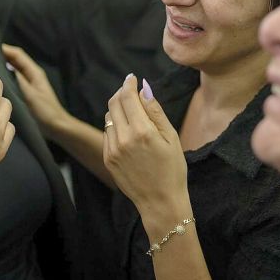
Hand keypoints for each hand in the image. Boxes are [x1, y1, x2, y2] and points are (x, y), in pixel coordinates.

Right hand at [2, 44, 70, 138]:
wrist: (57, 127)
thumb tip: (3, 66)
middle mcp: (30, 75)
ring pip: (11, 70)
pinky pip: (11, 81)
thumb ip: (18, 80)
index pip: (16, 54)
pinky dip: (2, 79)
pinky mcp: (24, 92)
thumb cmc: (46, 111)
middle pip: (13, 60)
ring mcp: (27, 83)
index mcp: (34, 72)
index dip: (2, 49)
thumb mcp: (30, 95)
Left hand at [102, 74, 187, 214]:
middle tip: (131, 90)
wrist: (160, 202)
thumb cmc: (172, 169)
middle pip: (114, 103)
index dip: (129, 84)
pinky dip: (115, 125)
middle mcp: (123, 139)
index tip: (132, 78)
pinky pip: (107, 133)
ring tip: (132, 113)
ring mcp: (112, 149)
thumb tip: (144, 88)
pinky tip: (128, 131)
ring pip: (109, 117)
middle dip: (122, 93)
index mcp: (142, 131)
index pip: (127, 96)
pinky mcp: (108, 158)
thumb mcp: (171, 137)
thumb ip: (155, 111)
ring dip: (118, 109)